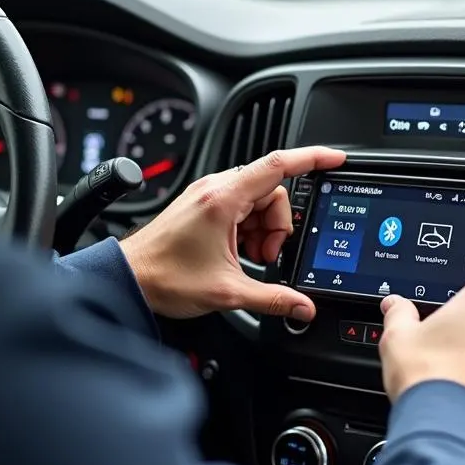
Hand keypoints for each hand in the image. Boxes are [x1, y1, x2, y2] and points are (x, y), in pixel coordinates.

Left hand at [120, 147, 346, 319]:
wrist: (128, 279)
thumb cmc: (163, 278)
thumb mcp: (227, 292)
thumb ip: (273, 299)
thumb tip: (303, 306)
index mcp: (224, 199)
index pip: (279, 165)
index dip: (312, 158)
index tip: (335, 159)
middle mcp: (216, 189)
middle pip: (273, 192)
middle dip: (279, 225)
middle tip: (265, 255)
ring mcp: (208, 196)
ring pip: (258, 202)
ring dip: (264, 230)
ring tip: (249, 258)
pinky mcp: (203, 207)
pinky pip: (241, 209)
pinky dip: (249, 231)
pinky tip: (239, 255)